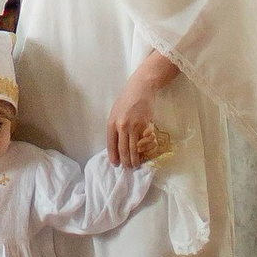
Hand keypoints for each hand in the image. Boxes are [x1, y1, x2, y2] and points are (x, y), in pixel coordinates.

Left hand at [109, 51, 178, 165]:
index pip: (111, 144)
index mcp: (111, 123)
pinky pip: (144, 142)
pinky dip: (144, 150)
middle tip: (127, 168)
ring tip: (135, 165)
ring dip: (135, 159)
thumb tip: (116, 145)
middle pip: (123, 149)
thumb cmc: (126, 100)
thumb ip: (115, 128)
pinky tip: (144, 154)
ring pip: (134, 149)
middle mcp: (122, 126)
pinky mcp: (145, 126)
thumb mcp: (115, 113)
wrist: (140, 89)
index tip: (116, 164)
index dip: (113, 156)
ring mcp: (134, 127)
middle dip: (125, 161)